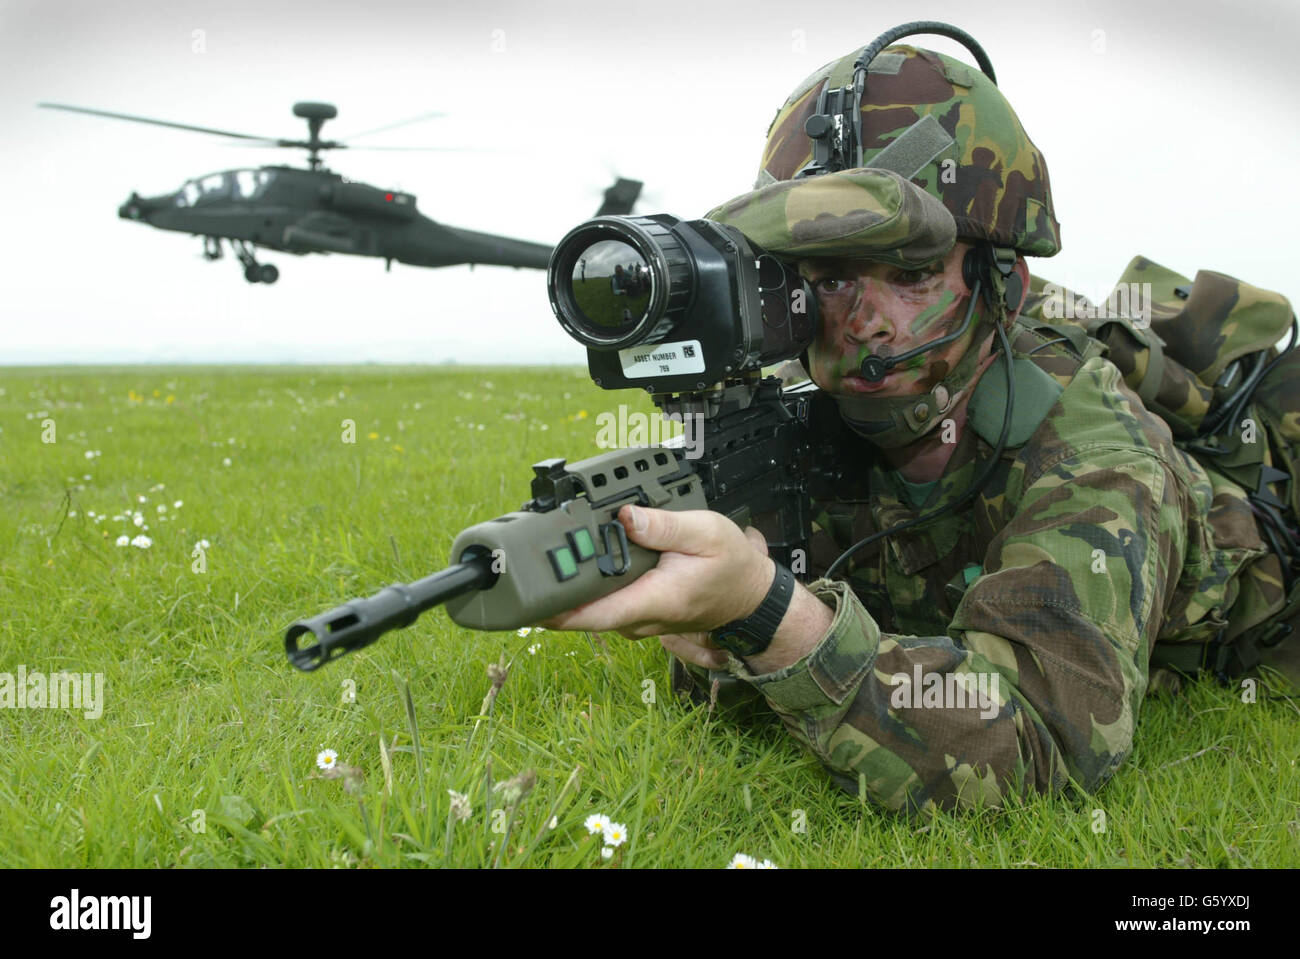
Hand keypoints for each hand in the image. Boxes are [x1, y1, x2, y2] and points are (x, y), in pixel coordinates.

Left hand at [539, 504, 773, 649]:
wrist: (747, 595)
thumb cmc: (731, 567)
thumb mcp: (707, 534)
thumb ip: (665, 526)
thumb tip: (626, 517)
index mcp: (653, 599)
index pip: (593, 614)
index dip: (555, 607)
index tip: (527, 592)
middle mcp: (638, 618)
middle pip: (580, 611)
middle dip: (555, 584)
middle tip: (532, 553)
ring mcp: (633, 619)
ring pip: (587, 608)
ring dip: (569, 585)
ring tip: (552, 550)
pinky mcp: (632, 613)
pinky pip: (599, 603)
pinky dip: (586, 584)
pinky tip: (578, 561)